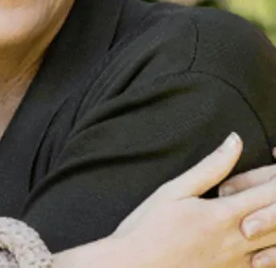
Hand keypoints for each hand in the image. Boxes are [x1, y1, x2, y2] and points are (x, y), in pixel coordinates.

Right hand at [110, 134, 275, 267]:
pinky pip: (267, 265)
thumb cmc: (148, 229)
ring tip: (266, 208)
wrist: (134, 267)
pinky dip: (271, 250)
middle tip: (272, 185)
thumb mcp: (174, 191)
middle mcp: (239, 239)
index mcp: (225, 213)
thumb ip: (210, 167)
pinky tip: (262, 240)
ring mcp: (240, 262)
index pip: (271, 190)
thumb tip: (234, 142)